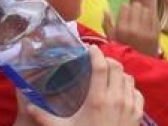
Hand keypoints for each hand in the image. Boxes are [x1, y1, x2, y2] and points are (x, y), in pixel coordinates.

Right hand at [13, 47, 143, 125]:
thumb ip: (45, 117)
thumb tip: (29, 106)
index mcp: (98, 99)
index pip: (101, 67)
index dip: (96, 54)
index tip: (90, 49)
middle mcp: (117, 98)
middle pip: (117, 67)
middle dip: (107, 61)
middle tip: (97, 61)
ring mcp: (130, 105)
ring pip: (129, 78)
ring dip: (119, 73)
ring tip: (107, 75)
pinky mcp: (138, 114)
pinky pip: (137, 92)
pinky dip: (129, 87)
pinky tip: (120, 91)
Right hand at [105, 1, 159, 55]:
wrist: (139, 70)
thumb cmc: (121, 56)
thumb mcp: (110, 42)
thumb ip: (107, 25)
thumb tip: (105, 10)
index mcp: (122, 29)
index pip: (125, 7)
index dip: (124, 8)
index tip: (124, 12)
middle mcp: (135, 28)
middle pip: (137, 5)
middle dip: (134, 8)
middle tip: (132, 14)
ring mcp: (148, 31)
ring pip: (147, 9)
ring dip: (143, 12)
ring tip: (139, 19)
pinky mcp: (157, 34)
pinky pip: (154, 17)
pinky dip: (150, 18)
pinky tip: (146, 23)